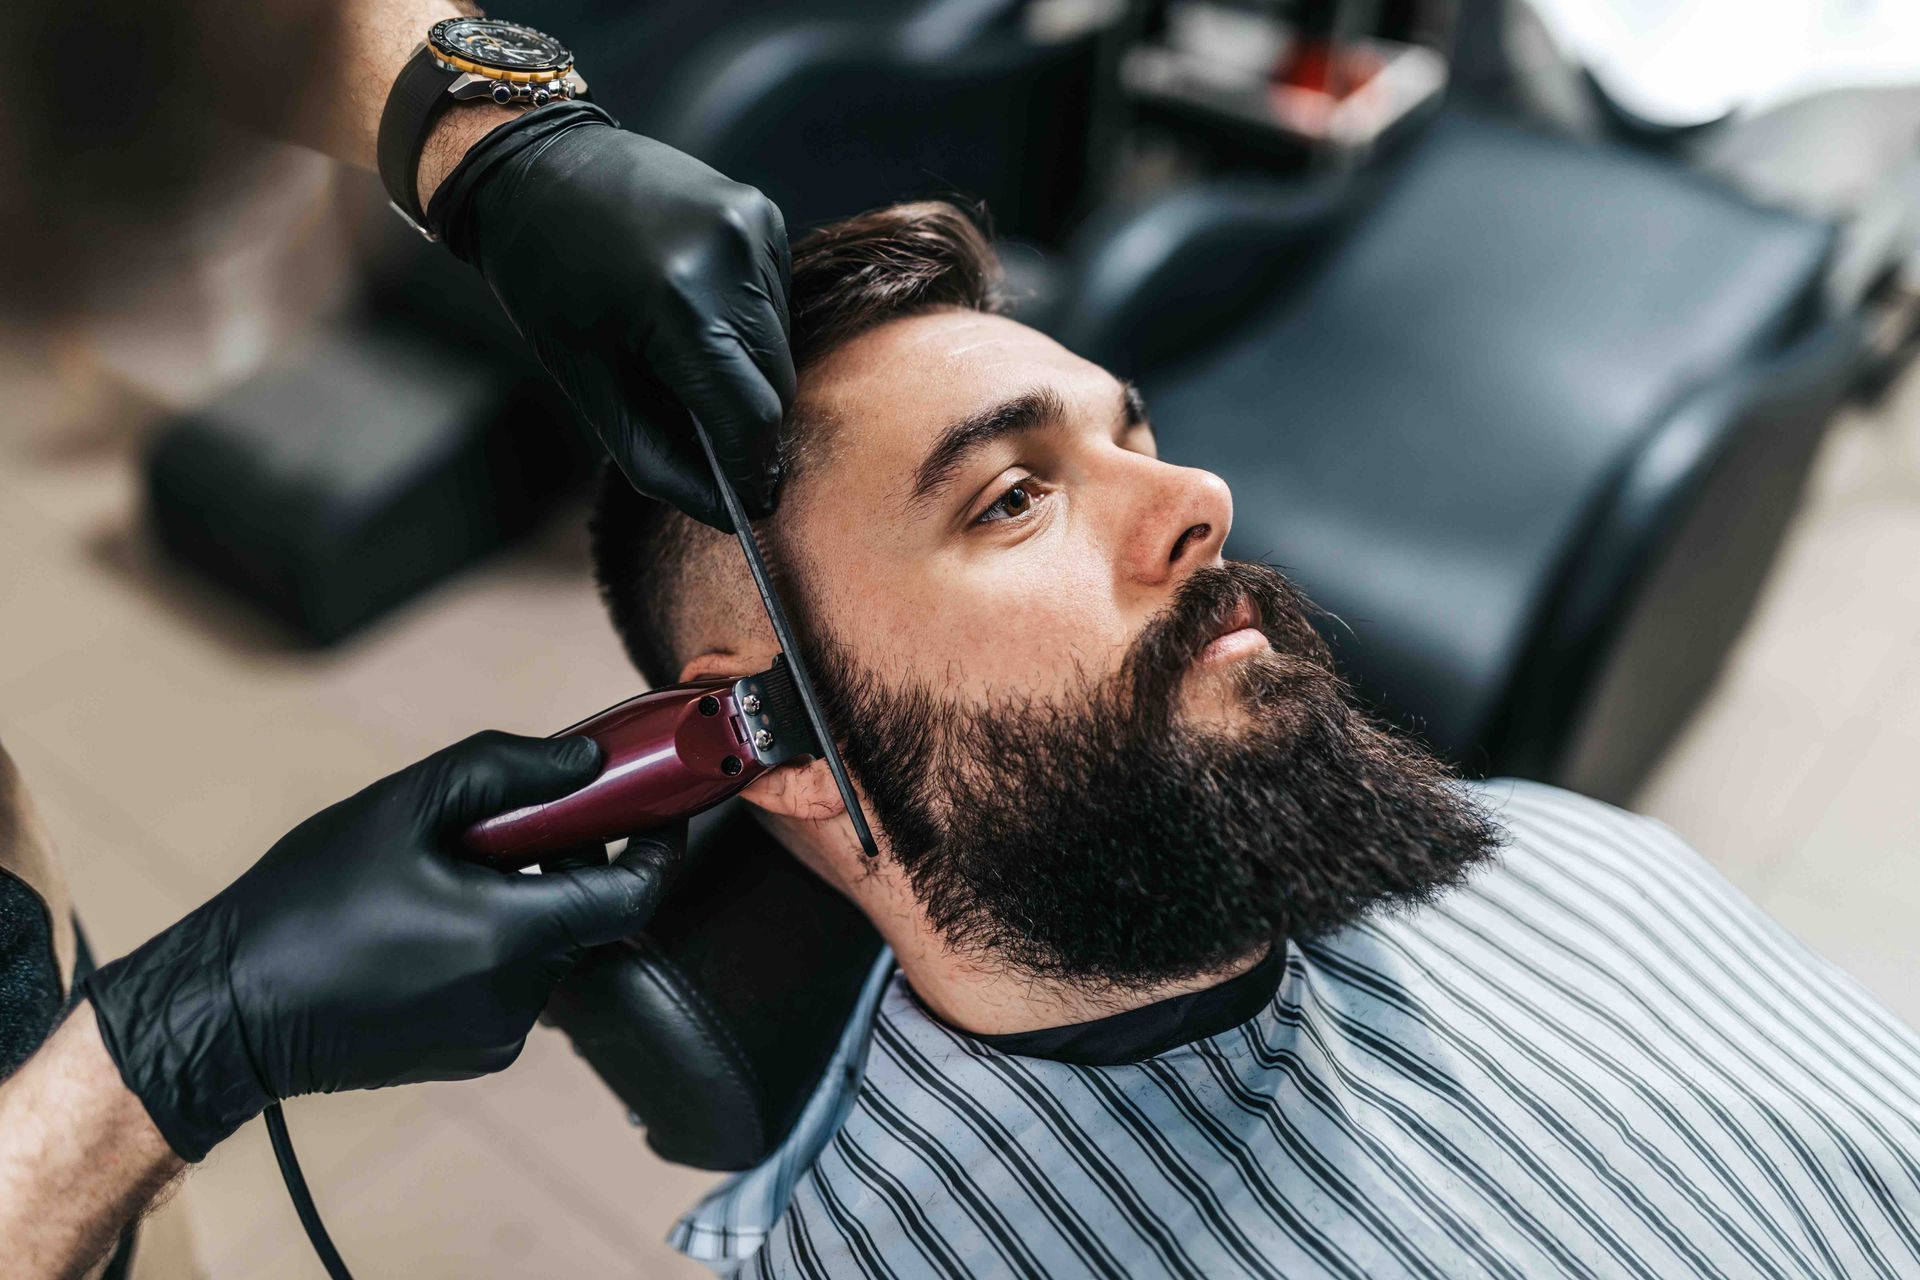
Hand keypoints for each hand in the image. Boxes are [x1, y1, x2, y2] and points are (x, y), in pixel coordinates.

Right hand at [79, 732, 680, 1161]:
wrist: (230, 1011)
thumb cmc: (307, 902)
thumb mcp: (403, 806)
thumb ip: (507, 769)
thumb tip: (588, 760)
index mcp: (510, 936)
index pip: (635, 895)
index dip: (659, 844)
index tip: (657, 804)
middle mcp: (519, 997)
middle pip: (587, 912)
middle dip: (565, 860)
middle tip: (505, 824)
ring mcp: (499, 1035)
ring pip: (550, 945)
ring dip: (525, 901)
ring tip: (445, 876)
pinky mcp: (475, 1055)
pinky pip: (516, 982)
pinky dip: (497, 944)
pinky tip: (429, 925)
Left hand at [432, 104, 794, 530]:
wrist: (536, 166)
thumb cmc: (547, 281)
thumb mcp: (587, 383)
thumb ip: (658, 460)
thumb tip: (727, 511)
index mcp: (678, 304)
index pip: (751, 415)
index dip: (753, 469)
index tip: (753, 504)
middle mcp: (729, 259)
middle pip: (774, 384)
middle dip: (744, 420)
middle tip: (694, 425)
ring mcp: (752, 228)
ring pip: (779, 345)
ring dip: (743, 368)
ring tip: (676, 346)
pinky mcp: (760, 214)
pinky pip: (773, 301)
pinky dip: (743, 323)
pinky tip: (690, 302)